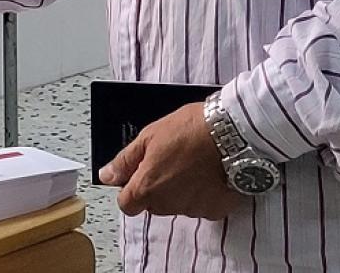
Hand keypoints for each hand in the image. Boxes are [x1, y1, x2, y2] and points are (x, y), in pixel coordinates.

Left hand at [99, 103, 241, 218]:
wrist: (233, 133)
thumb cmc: (190, 130)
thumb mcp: (149, 137)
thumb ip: (125, 161)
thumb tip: (107, 175)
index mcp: (147, 187)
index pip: (127, 205)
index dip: (129, 191)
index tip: (137, 176)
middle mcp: (168, 204)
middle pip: (153, 205)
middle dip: (156, 188)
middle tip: (168, 162)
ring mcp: (193, 209)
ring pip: (178, 205)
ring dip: (180, 191)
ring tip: (191, 165)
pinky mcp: (216, 210)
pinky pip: (202, 206)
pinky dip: (202, 195)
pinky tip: (207, 174)